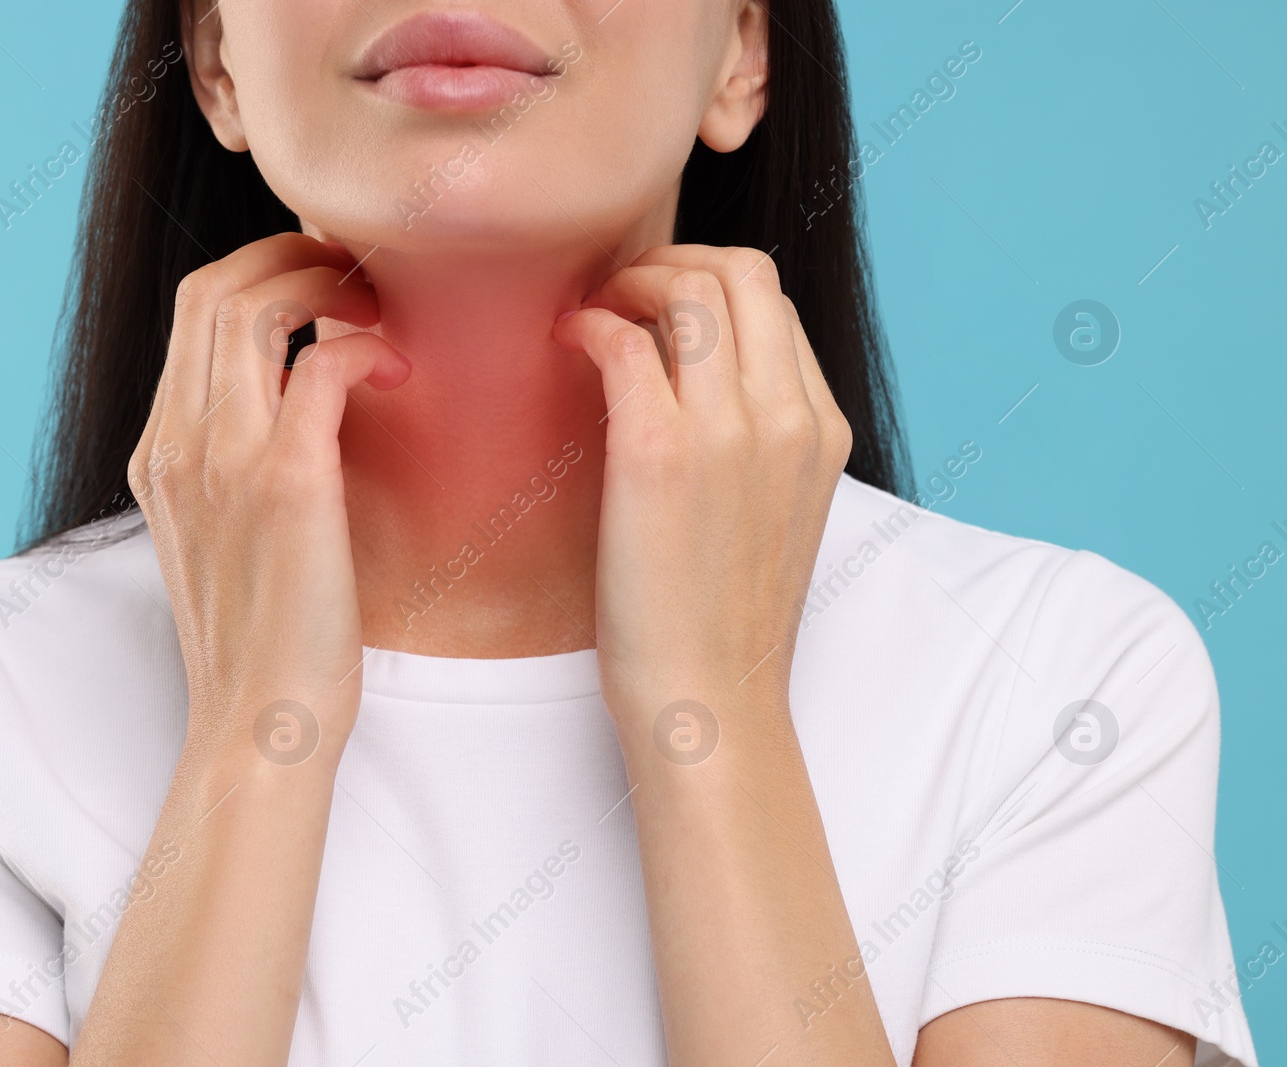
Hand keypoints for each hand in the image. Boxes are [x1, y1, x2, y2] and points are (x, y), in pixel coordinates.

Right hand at [129, 233, 410, 760]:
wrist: (260, 723)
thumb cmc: (262, 639)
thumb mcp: (224, 539)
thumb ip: (235, 468)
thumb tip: (295, 411)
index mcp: (159, 454)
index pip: (191, 313)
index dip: (257, 272)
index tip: (319, 284)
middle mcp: (177, 444)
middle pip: (212, 289)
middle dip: (287, 256)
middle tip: (355, 274)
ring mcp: (223, 461)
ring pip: (253, 307)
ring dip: (325, 286)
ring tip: (378, 312)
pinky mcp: (285, 485)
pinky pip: (319, 367)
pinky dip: (361, 348)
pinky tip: (397, 372)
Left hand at [553, 245, 850, 736]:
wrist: (710, 699)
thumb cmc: (721, 620)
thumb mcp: (770, 516)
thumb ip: (755, 443)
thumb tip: (690, 382)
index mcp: (822, 431)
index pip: (776, 306)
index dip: (710, 286)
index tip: (658, 306)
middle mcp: (789, 418)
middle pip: (744, 273)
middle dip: (675, 261)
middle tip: (622, 290)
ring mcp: (730, 432)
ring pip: (691, 290)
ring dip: (630, 280)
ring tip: (594, 310)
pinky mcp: (660, 453)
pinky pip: (624, 341)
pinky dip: (591, 323)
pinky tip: (568, 342)